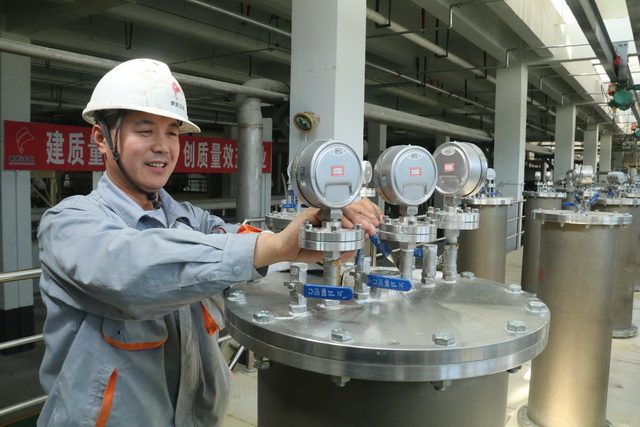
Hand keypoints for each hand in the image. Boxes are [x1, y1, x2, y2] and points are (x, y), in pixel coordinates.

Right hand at [253, 201, 380, 267]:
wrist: (285, 250)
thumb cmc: (304, 248)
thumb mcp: (330, 251)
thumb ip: (344, 248)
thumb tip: (359, 243)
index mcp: (333, 219)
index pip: (353, 212)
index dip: (366, 216)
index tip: (374, 225)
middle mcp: (327, 213)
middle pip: (350, 207)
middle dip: (364, 217)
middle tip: (372, 227)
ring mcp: (319, 212)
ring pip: (341, 208)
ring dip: (355, 217)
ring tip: (363, 227)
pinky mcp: (310, 213)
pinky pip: (327, 212)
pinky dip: (338, 218)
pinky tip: (346, 226)